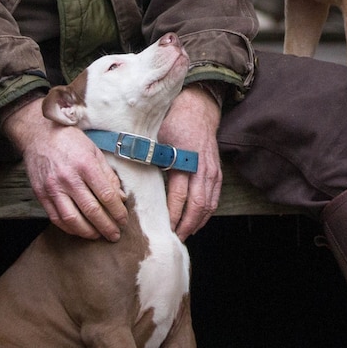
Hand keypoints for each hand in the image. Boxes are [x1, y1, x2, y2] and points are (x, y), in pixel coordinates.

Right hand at [2, 97, 128, 240]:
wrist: (38, 134)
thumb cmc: (70, 141)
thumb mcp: (94, 151)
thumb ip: (108, 175)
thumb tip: (121, 198)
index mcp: (85, 165)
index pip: (106, 195)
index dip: (117, 212)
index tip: (124, 220)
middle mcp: (68, 178)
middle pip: (91, 210)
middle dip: (106, 226)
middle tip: (115, 235)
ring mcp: (53, 188)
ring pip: (72, 219)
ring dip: (88, 232)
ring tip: (98, 235)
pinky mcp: (41, 194)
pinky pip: (56, 218)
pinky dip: (69, 228)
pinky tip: (79, 230)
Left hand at [159, 85, 223, 239]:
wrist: (198, 108)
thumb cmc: (174, 121)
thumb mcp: (156, 136)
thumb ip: (147, 157)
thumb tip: (129, 176)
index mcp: (185, 159)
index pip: (179, 195)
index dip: (172, 214)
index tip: (163, 227)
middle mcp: (202, 168)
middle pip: (197, 205)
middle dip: (186, 225)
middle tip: (174, 238)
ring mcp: (212, 171)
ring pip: (208, 205)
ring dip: (197, 222)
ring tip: (184, 234)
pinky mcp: (217, 173)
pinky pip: (214, 199)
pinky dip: (206, 213)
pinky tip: (197, 222)